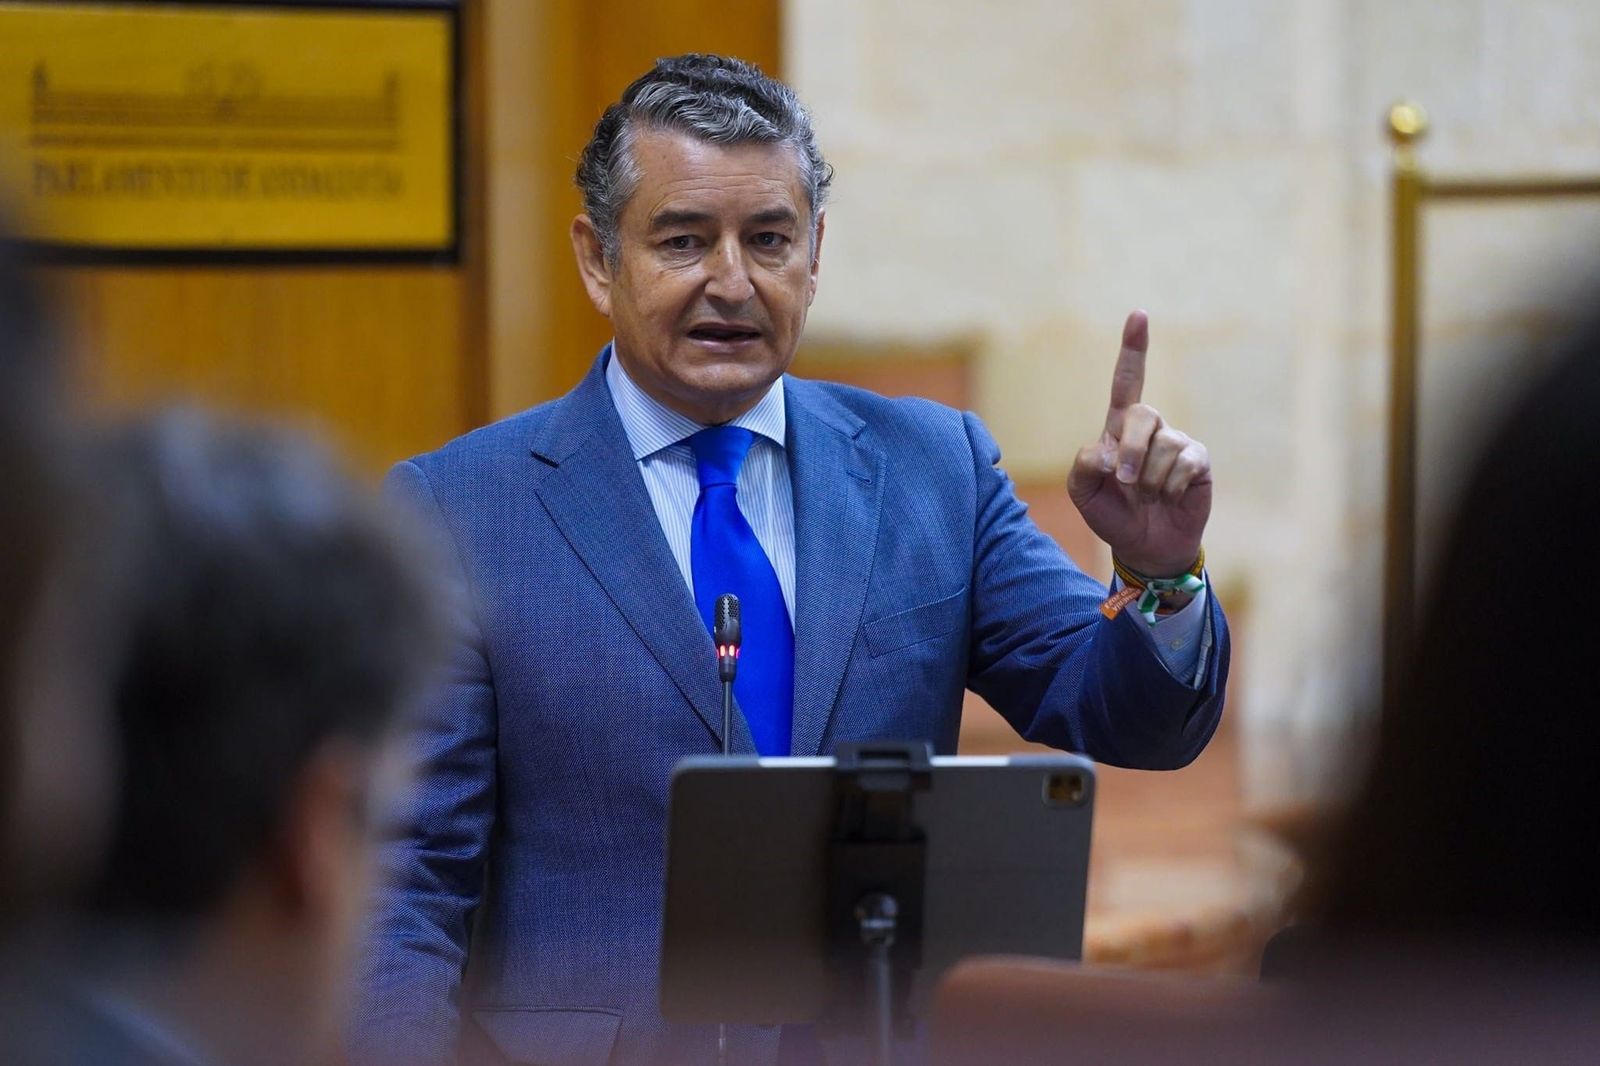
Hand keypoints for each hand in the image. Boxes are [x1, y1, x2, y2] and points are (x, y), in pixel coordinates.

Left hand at [1066, 310, 1210, 577]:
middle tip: (1126, 482)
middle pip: (1142, 414)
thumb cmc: (1112, 514)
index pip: (1127, 381)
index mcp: (1119, 427)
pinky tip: (1169, 497)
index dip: (1134, 349)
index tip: (1139, 314)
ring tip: (1148, 496)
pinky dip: (1170, 487)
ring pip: (1163, 446)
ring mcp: (1177, 442)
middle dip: (1132, 450)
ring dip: (1149, 480)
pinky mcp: (1199, 461)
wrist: (1144, 546)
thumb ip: (1085, 465)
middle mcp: (1151, 428)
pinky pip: (1184, 464)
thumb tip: (1111, 449)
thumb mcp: (1083, 492)